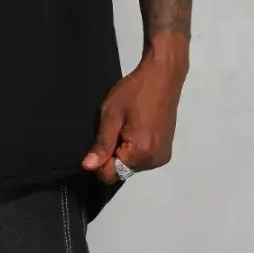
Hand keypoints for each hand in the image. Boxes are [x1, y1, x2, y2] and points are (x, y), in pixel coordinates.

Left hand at [81, 52, 187, 184]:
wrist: (162, 77)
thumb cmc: (134, 91)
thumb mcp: (111, 114)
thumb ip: (101, 144)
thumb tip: (88, 167)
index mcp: (140, 152)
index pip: (110, 175)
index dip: (98, 161)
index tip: (97, 141)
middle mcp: (154, 160)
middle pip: (121, 171)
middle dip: (112, 156)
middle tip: (113, 128)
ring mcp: (162, 157)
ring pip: (131, 166)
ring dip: (123, 152)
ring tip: (124, 126)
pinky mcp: (165, 151)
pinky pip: (143, 159)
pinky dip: (134, 149)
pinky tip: (134, 129)